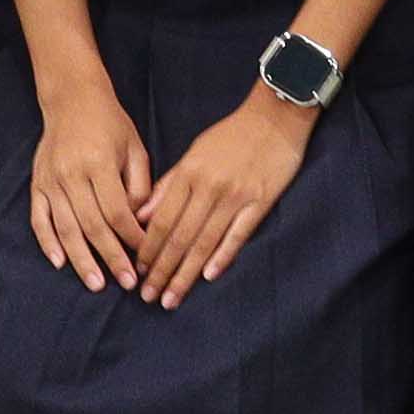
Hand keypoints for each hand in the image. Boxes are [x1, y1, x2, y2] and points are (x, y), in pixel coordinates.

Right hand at [25, 72, 154, 292]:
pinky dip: (48, 243)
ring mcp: (51, 181)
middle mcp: (72, 174)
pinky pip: (39, 220)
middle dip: (111, 257)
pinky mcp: (37, 184)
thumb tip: (140, 223)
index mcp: (99, 163)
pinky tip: (60, 262)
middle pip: (92, 225)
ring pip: (65, 229)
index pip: (117, 211)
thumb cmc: (110, 124)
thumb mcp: (135, 147)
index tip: (145, 255)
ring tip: (97, 283)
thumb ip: (139, 185)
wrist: (72, 99)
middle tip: (127, 283)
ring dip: (81, 260)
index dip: (132, 237)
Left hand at [128, 91, 323, 301]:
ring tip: (171, 298)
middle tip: (148, 297)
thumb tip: (141, 216)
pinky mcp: (261, 201)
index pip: (162, 220)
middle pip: (180, 237)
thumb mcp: (194, 152)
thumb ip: (168, 185)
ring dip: (185, 274)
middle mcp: (209, 187)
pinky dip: (223, 257)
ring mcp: (236, 196)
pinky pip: (238, 235)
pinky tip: (209, 277)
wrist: (276, 116)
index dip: (148, 249)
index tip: (138, 271)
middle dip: (161, 270)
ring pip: (205, 242)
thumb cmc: (231, 135)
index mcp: (190, 173)